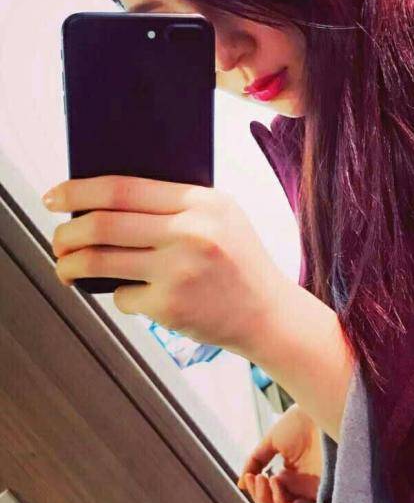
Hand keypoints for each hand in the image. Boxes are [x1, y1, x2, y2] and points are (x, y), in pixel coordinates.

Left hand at [43, 175, 292, 352]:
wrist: (268, 313)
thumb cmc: (240, 261)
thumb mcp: (222, 216)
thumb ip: (177, 203)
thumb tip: (108, 199)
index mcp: (202, 202)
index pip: (124, 188)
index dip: (80, 191)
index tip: (56, 197)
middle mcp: (191, 233)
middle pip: (103, 223)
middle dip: (66, 231)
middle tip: (57, 237)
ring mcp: (179, 271)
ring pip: (99, 260)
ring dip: (69, 263)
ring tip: (65, 266)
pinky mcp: (170, 306)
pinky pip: (122, 295)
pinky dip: (119, 293)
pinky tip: (135, 292)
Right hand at [238, 403, 320, 502]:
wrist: (321, 410)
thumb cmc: (299, 423)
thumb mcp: (271, 441)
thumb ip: (256, 461)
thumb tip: (241, 484)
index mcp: (287, 477)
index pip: (268, 499)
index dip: (257, 493)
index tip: (252, 477)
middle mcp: (299, 487)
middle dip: (263, 499)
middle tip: (261, 478)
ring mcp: (312, 492)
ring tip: (274, 481)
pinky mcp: (325, 494)